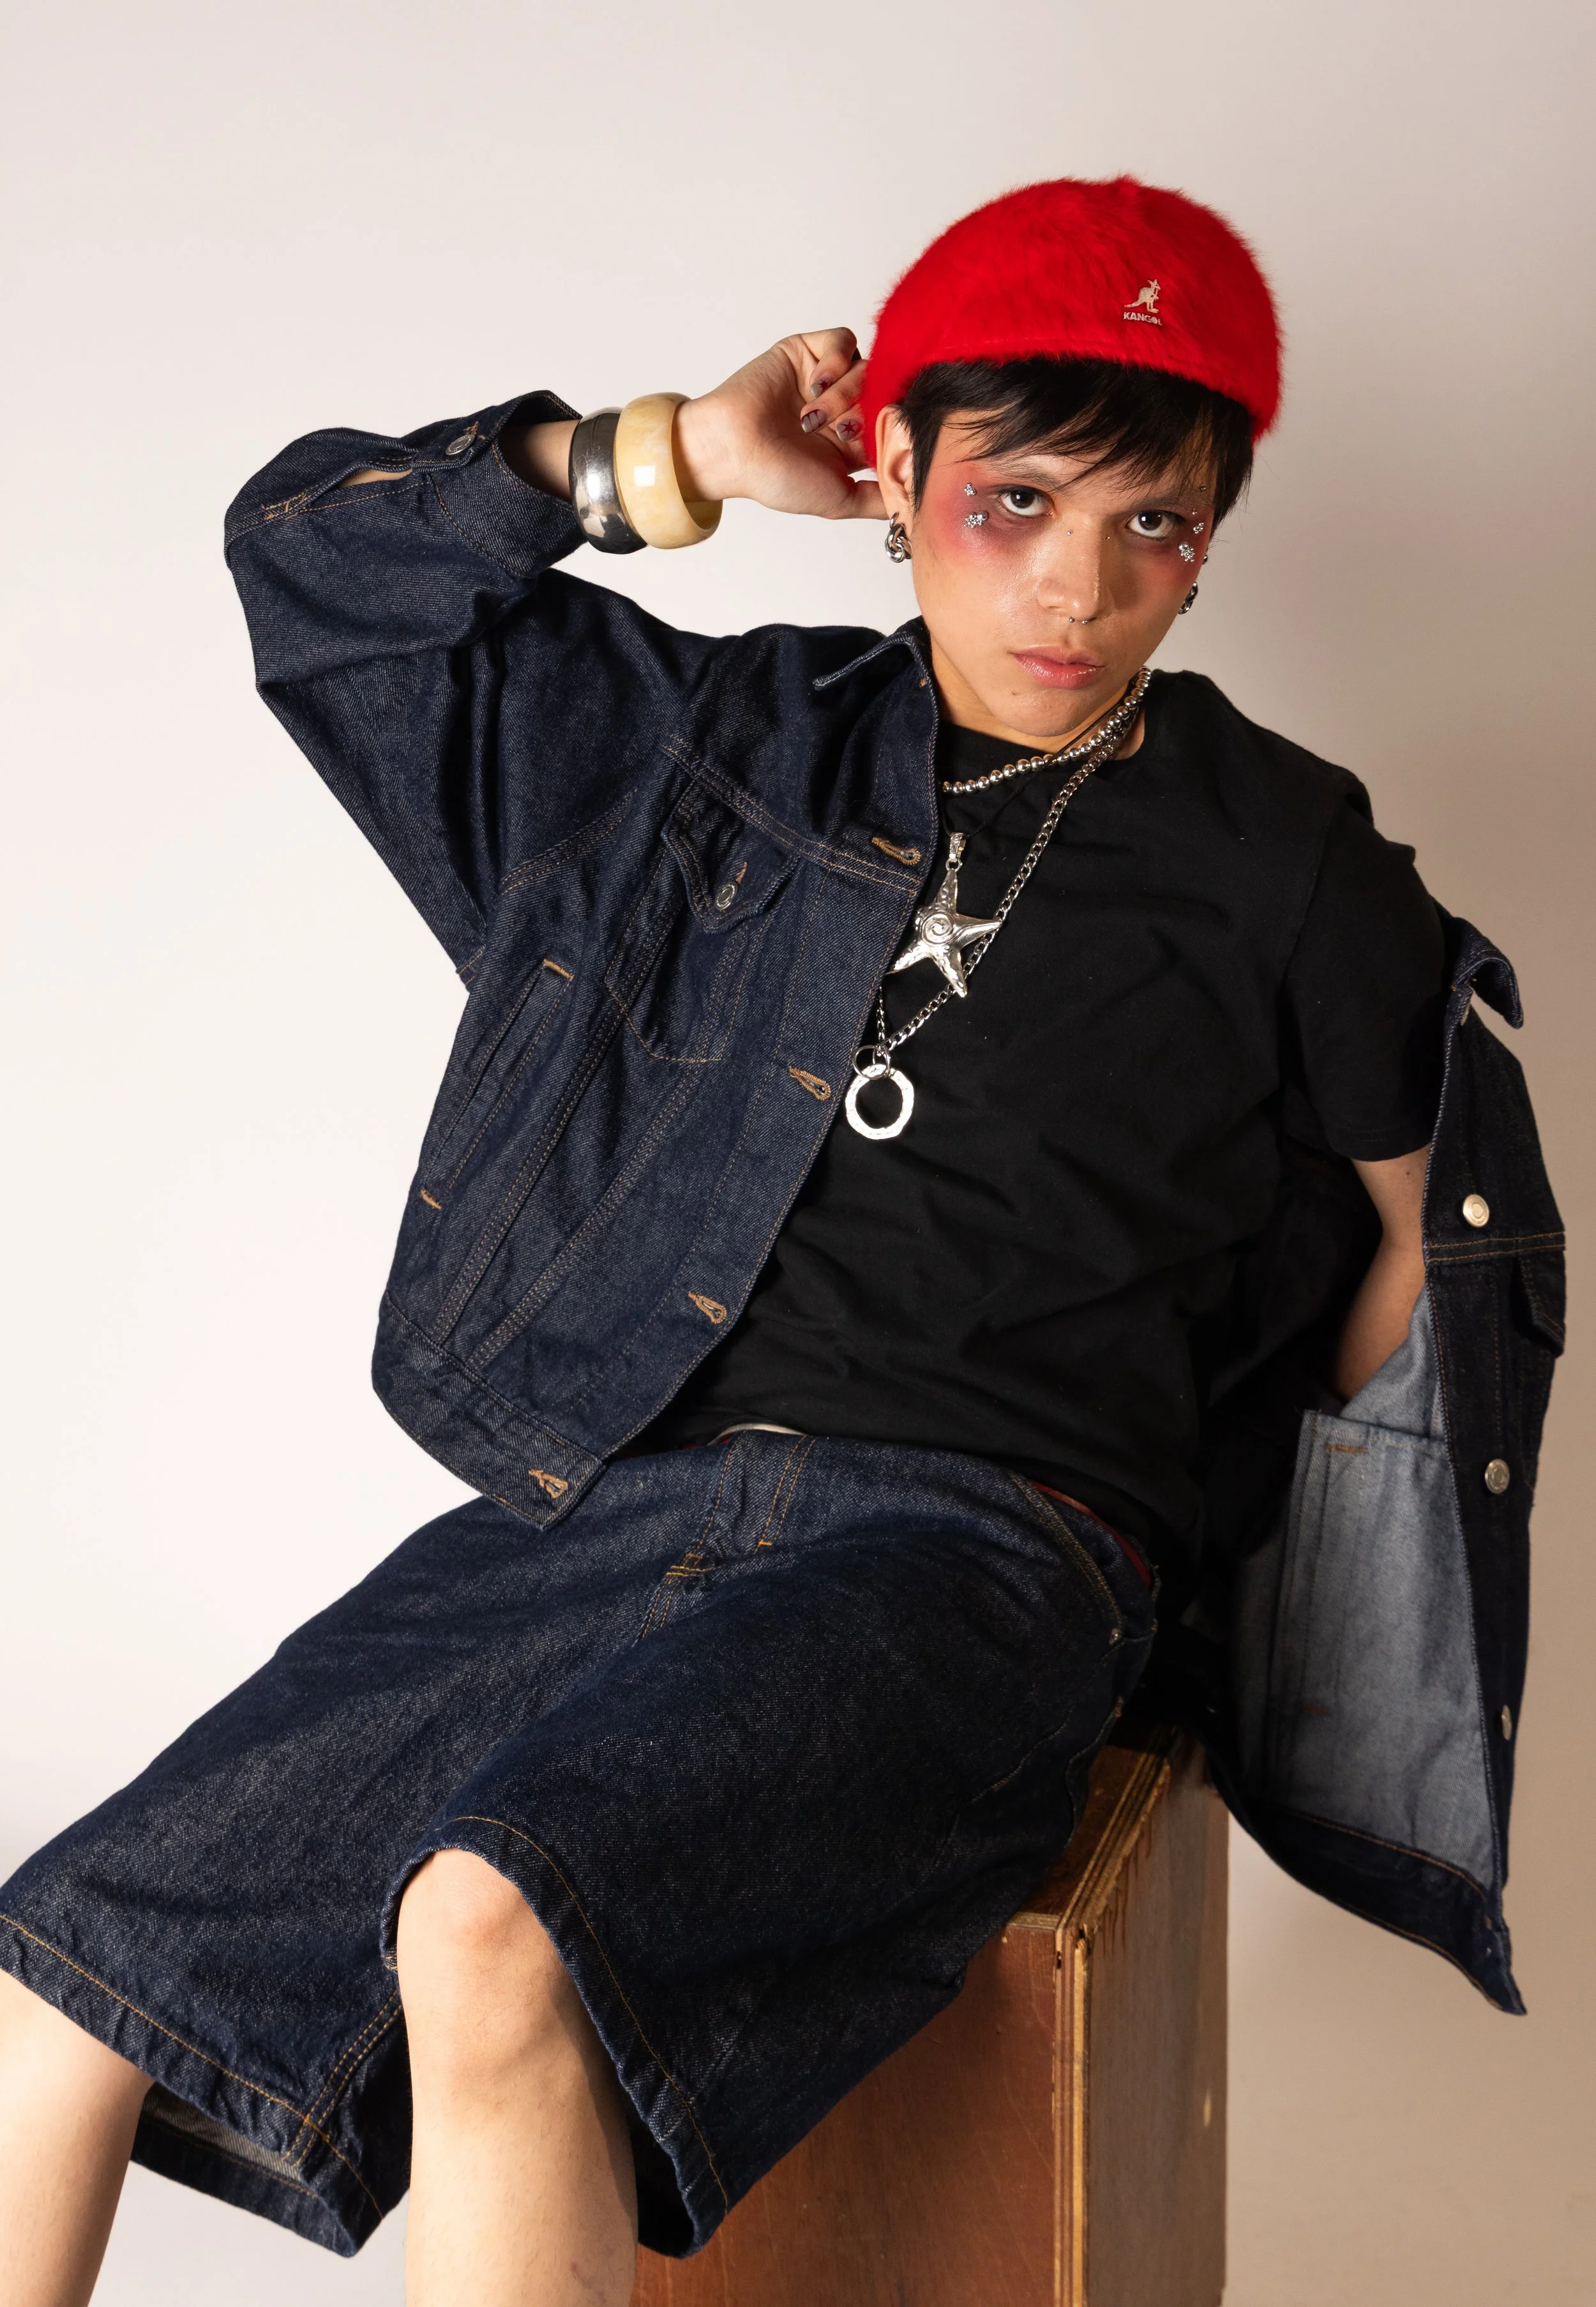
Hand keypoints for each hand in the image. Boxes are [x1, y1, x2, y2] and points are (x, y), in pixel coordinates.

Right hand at [673, 331, 883, 521]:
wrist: (733, 449)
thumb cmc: (776, 477)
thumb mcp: (839, 500)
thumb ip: (878, 501)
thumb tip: (915, 503)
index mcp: (852, 442)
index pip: (891, 424)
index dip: (887, 433)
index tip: (870, 448)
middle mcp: (843, 408)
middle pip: (882, 394)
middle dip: (864, 416)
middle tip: (840, 435)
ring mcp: (827, 377)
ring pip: (866, 367)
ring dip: (845, 394)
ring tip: (813, 417)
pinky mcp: (809, 350)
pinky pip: (844, 340)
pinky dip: (836, 361)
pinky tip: (816, 384)